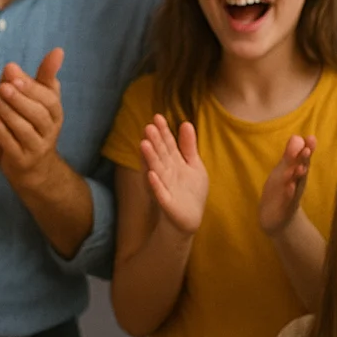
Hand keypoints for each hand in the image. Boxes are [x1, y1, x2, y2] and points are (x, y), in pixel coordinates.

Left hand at [0, 47, 65, 190]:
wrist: (34, 167)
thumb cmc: (34, 125)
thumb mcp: (40, 101)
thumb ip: (39, 79)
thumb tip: (43, 55)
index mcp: (55, 113)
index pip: (48, 98)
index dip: (31, 86)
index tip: (13, 74)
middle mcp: (50, 131)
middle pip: (38, 114)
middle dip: (19, 98)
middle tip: (1, 85)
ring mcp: (37, 148)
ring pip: (24, 129)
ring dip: (7, 113)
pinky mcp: (23, 161)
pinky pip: (12, 146)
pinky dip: (1, 131)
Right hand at [140, 114, 207, 234]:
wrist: (188, 220)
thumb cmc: (189, 191)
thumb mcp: (193, 165)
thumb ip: (188, 146)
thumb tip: (185, 123)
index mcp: (173, 162)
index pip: (167, 144)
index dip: (163, 131)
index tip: (158, 117)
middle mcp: (166, 172)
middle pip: (160, 154)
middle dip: (155, 142)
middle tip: (148, 127)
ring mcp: (164, 187)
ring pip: (156, 170)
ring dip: (150, 158)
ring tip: (144, 144)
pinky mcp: (166, 203)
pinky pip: (159, 192)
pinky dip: (155, 184)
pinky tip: (151, 174)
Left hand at [258, 134, 315, 237]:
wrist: (276, 217)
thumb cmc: (282, 189)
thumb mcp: (285, 170)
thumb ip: (291, 154)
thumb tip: (298, 136)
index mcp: (297, 171)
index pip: (303, 158)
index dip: (307, 148)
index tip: (310, 138)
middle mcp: (297, 182)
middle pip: (302, 169)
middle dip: (304, 160)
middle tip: (307, 150)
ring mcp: (291, 195)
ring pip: (296, 183)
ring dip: (298, 176)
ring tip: (300, 168)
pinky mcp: (284, 207)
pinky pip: (287, 200)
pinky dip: (289, 194)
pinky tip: (290, 187)